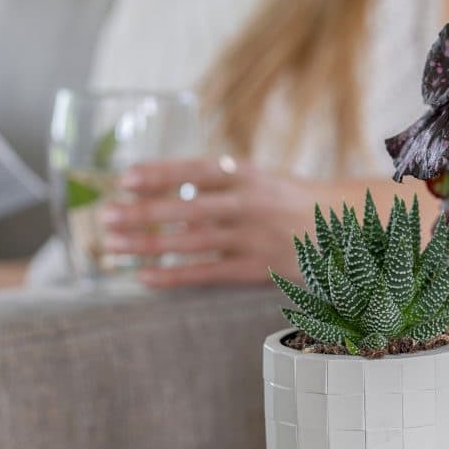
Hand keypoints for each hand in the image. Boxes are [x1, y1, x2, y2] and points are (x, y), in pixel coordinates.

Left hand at [103, 155, 318, 288]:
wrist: (341, 229)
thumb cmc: (287, 201)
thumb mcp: (258, 180)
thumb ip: (216, 185)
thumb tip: (159, 192)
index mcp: (249, 174)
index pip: (197, 170)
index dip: (161, 174)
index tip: (125, 178)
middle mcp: (250, 204)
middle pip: (188, 210)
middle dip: (143, 214)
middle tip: (106, 217)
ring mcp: (253, 239)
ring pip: (192, 244)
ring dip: (148, 246)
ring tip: (113, 246)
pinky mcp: (255, 270)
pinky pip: (207, 274)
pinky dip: (174, 276)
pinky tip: (144, 277)